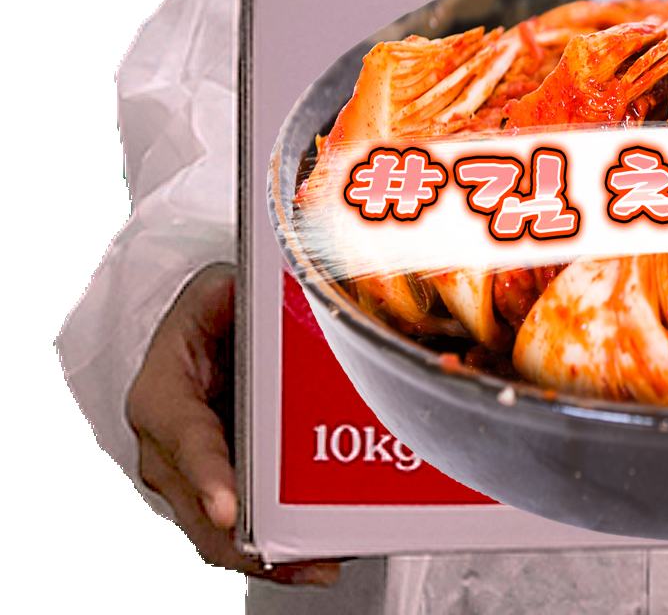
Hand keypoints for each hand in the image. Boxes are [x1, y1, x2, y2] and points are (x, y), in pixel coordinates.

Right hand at [126, 263, 339, 585]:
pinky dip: (277, 548)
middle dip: (248, 540)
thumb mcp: (216, 289)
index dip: (208, 476)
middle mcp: (169, 449)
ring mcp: (193, 478)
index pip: (184, 438)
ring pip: (220, 534)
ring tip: (321, 562)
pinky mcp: (222, 491)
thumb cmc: (210, 312)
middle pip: (202, 508)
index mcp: (162, 396)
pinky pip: (242, 532)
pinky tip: (320, 553)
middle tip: (298, 554)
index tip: (230, 509)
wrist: (204, 331)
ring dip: (269, 555)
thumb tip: (252, 293)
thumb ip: (232, 294)